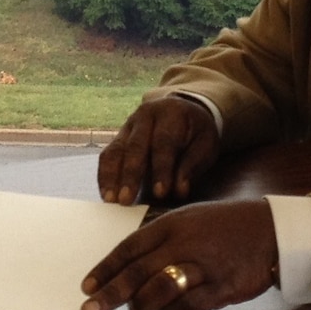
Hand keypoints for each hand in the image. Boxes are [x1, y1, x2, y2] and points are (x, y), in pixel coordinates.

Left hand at [80, 200, 277, 309]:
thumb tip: (129, 268)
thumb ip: (160, 241)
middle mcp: (183, 244)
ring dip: (142, 304)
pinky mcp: (220, 288)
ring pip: (162, 290)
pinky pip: (189, 305)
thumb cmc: (223, 226)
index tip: (87, 286)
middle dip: (111, 294)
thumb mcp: (187, 220)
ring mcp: (202, 267)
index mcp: (171, 225)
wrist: (269, 230)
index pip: (129, 248)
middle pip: (138, 272)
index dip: (105, 268)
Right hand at [97, 95, 219, 205]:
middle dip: (130, 174)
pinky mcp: (120, 136)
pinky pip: (108, 154)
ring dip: (111, 176)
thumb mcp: (205, 145)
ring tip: (111, 199)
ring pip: (116, 149)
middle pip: (135, 146)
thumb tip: (179, 190)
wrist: (184, 109)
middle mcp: (146, 115)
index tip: (160, 193)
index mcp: (171, 114)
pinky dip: (105, 175)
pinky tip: (106, 193)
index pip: (164, 143)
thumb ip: (192, 166)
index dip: (161, 169)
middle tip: (126, 200)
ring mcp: (129, 125)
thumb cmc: (197, 133)